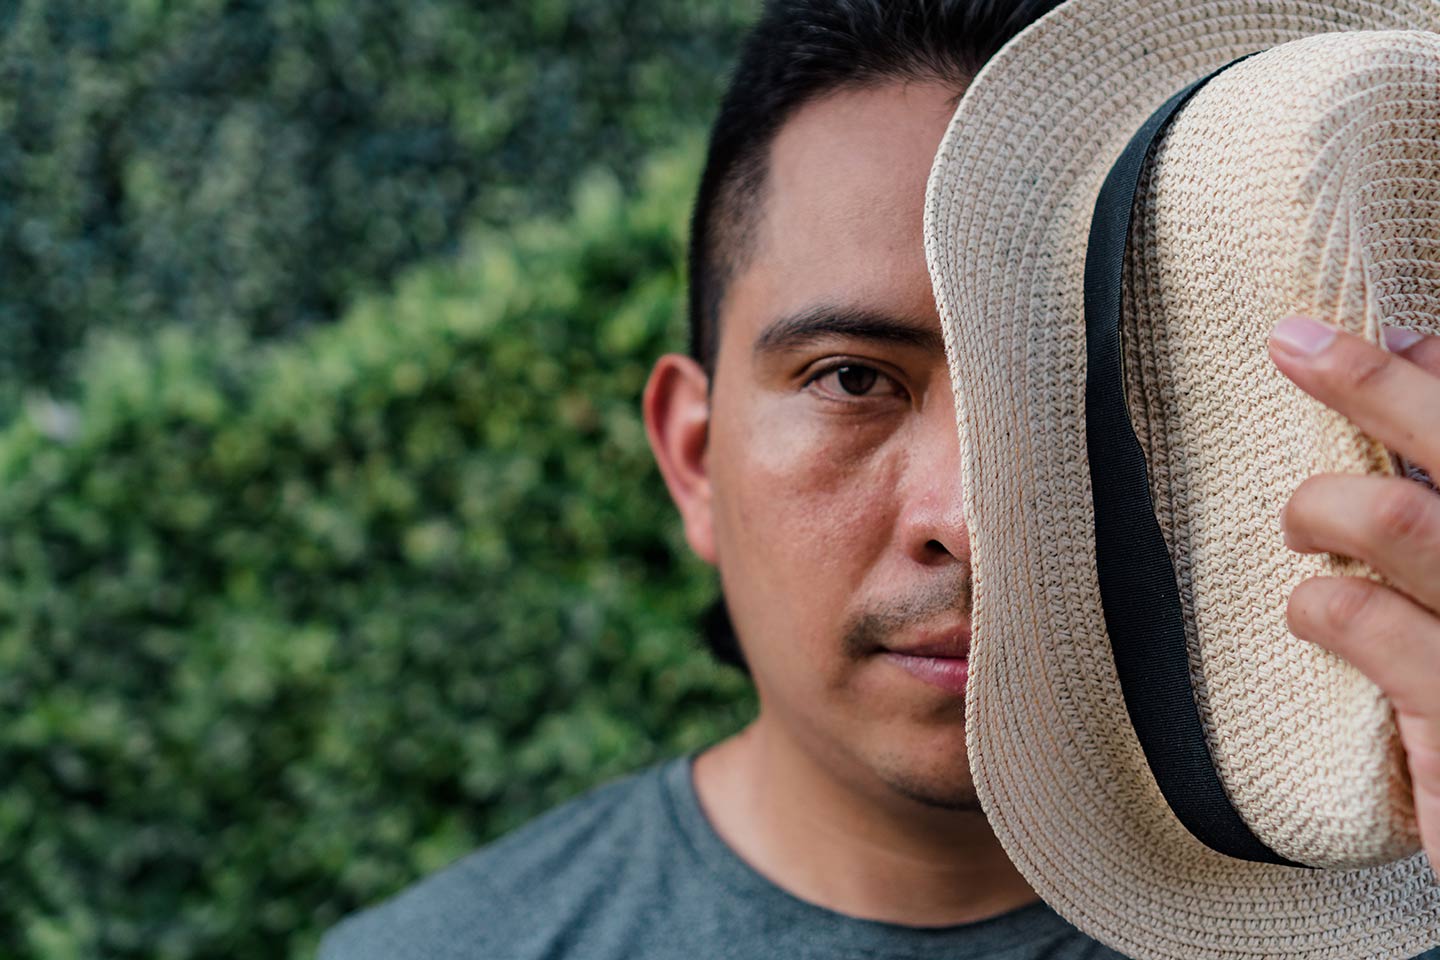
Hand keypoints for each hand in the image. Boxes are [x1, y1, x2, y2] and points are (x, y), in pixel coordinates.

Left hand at [1268, 315, 1439, 880]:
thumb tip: (1415, 348)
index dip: (1419, 374)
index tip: (1359, 337)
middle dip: (1372, 385)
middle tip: (1290, 347)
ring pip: (1409, 521)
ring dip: (1331, 505)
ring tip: (1303, 525)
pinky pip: (1372, 626)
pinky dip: (1324, 600)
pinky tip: (1313, 607)